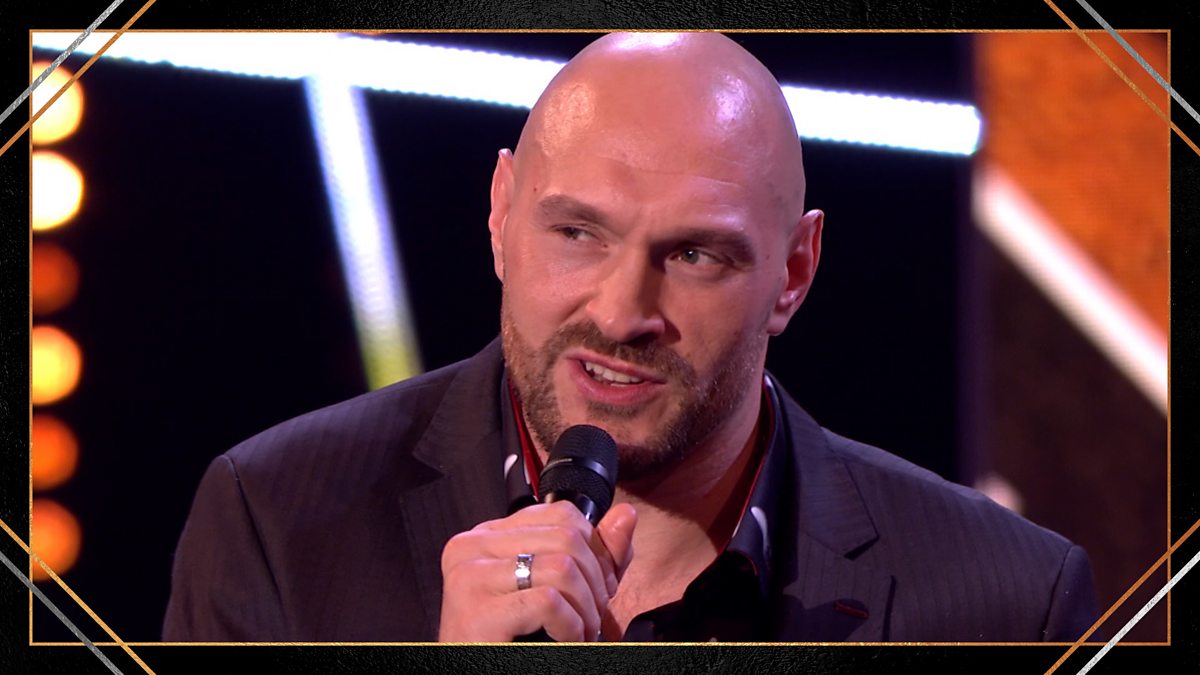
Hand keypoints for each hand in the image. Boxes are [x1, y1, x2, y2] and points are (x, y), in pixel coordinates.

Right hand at [437, 500, 636, 641]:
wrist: (485, 671)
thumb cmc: (516, 638)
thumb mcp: (564, 588)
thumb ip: (596, 554)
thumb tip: (626, 515)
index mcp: (489, 536)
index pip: (560, 513)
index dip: (593, 550)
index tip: (597, 585)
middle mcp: (471, 547)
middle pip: (567, 537)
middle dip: (595, 582)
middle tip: (593, 615)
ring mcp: (470, 576)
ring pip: (562, 567)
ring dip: (586, 609)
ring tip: (581, 631)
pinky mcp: (478, 611)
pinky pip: (549, 602)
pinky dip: (570, 626)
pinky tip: (565, 639)